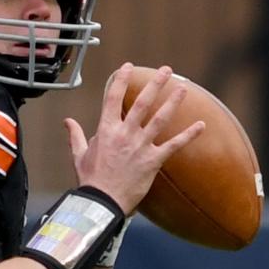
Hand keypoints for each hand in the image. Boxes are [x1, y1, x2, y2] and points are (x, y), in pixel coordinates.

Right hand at [64, 63, 204, 214]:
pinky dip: (188, 135)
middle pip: (142, 103)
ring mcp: (140, 146)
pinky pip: (174, 145)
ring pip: (160, 118)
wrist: (102, 201)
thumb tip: (67, 121)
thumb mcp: (78, 155)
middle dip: (155, 84)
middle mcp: (125, 133)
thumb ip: (75, 135)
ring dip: (172, 102)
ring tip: (182, 88)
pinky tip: (201, 125)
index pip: (112, 98)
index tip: (128, 66)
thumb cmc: (90, 179)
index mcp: (105, 130)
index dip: (121, 80)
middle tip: (166, 70)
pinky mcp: (153, 160)